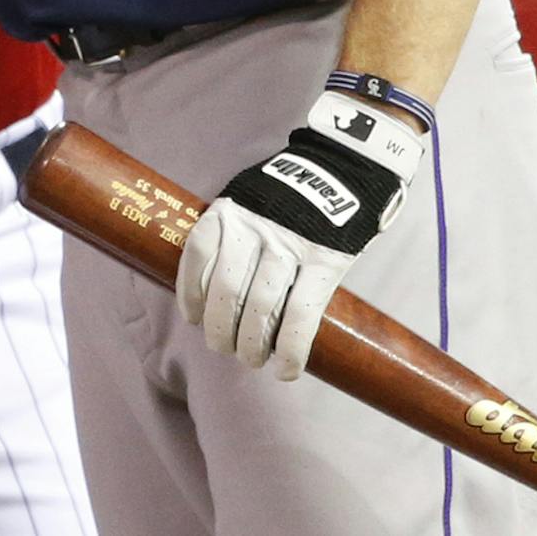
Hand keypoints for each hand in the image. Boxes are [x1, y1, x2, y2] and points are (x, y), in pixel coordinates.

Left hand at [175, 90, 422, 378]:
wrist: (346, 166)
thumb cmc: (290, 193)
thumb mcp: (249, 196)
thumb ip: (231, 229)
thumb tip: (211, 279)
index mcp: (231, 209)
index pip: (198, 254)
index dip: (190, 291)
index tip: (192, 317)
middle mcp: (255, 228)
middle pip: (227, 290)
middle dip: (220, 329)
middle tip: (222, 347)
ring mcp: (291, 245)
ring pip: (261, 308)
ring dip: (251, 345)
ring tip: (251, 359)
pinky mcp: (325, 263)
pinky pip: (302, 316)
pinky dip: (291, 350)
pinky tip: (286, 370)